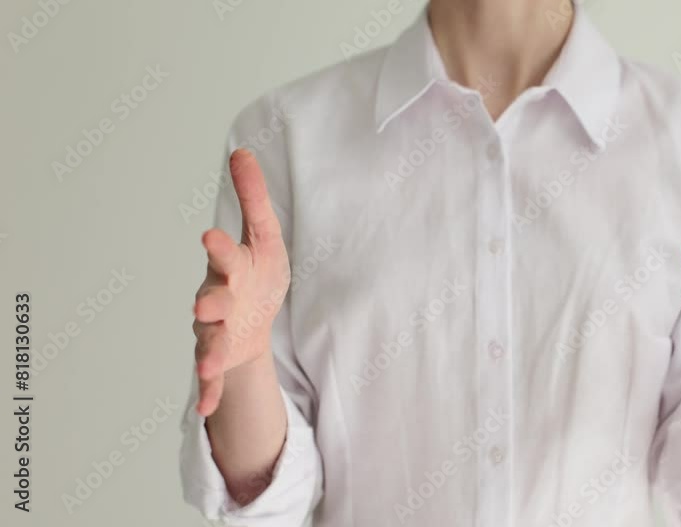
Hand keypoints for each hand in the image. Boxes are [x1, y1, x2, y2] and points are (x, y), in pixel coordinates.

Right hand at [192, 149, 289, 416]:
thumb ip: (253, 197)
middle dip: (209, 304)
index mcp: (233, 266)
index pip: (225, 254)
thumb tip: (241, 151)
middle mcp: (218, 298)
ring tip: (209, 365)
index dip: (219, 247)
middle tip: (204, 308)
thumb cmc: (256, 271)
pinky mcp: (222, 357)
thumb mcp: (263, 235)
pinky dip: (211, 391)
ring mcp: (216, 330)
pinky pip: (214, 377)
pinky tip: (206, 408)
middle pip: (213, 301)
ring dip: (209, 353)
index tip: (209, 237)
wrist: (249, 320)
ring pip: (211, 342)